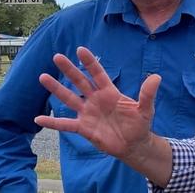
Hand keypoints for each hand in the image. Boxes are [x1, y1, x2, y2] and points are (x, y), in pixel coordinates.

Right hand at [34, 46, 160, 158]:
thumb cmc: (140, 123)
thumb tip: (156, 77)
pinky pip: (66, 124)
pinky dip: (53, 123)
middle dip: (69, 69)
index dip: (90, 62)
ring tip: (43, 77)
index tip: (80, 49)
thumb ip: (148, 94)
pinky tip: (38, 119)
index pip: (98, 74)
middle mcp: (96, 99)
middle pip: (80, 81)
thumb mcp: (146, 108)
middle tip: (57, 56)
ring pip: (70, 98)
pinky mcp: (84, 128)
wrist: (134, 144)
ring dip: (57, 89)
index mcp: (110, 92)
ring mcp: (88, 113)